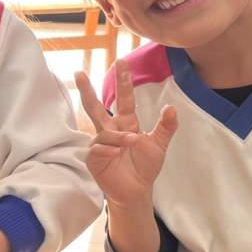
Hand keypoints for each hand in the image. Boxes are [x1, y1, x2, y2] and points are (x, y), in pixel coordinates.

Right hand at [74, 60, 177, 209]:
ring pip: (102, 132)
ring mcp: (100, 144)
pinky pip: (96, 149)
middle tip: (79, 73)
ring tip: (132, 143)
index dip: (123, 81)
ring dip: (117, 136)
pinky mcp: (93, 158)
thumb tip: (172, 107)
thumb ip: (166, 127)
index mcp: (126, 123)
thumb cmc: (145, 166)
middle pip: (95, 107)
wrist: (137, 190)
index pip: (124, 98)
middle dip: (87, 90)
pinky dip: (107, 149)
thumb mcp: (159, 145)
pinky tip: (116, 153)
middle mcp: (110, 130)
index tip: (121, 62)